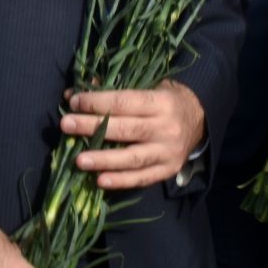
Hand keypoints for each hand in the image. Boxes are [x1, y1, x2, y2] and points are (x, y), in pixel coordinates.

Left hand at [60, 80, 205, 189]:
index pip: (124, 102)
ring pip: (132, 158)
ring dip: (103, 160)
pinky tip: (100, 181)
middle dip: (92, 127)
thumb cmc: (166, 99)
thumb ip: (115, 90)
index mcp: (161, 102)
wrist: (200, 120)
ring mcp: (168, 152)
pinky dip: (120, 181)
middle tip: (66, 126)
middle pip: (125, 129)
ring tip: (78, 160)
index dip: (97, 102)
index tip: (73, 102)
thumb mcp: (148, 86)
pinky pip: (142, 178)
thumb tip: (75, 94)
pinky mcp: (168, 170)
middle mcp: (166, 128)